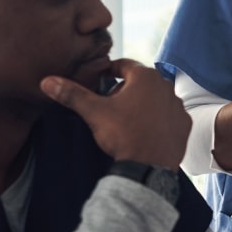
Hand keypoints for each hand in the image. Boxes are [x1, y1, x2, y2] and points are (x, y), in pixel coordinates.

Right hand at [40, 59, 189, 167]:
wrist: (149, 167)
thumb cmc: (123, 134)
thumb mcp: (94, 112)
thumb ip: (72, 94)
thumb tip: (47, 81)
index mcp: (146, 77)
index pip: (124, 65)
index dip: (110, 71)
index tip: (101, 78)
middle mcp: (167, 86)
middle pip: (141, 81)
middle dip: (126, 89)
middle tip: (110, 103)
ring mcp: (178, 105)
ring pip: (156, 98)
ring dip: (143, 103)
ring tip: (127, 118)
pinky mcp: (184, 123)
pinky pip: (168, 115)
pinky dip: (157, 119)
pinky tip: (145, 129)